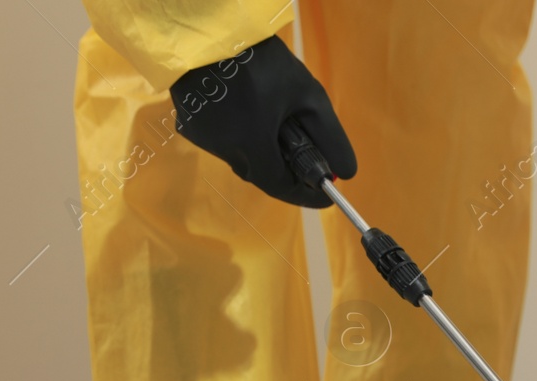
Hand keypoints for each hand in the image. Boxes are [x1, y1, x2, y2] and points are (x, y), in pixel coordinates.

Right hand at [170, 35, 355, 207]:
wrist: (209, 30)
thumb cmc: (262, 60)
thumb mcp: (307, 95)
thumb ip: (329, 136)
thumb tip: (346, 173)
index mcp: (250, 143)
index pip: (280, 186)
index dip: (306, 193)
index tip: (327, 194)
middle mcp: (223, 148)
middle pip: (261, 172)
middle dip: (286, 166)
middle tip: (307, 152)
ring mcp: (203, 138)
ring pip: (242, 157)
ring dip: (262, 148)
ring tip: (275, 120)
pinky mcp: (190, 125)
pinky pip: (223, 141)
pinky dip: (241, 135)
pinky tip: (249, 111)